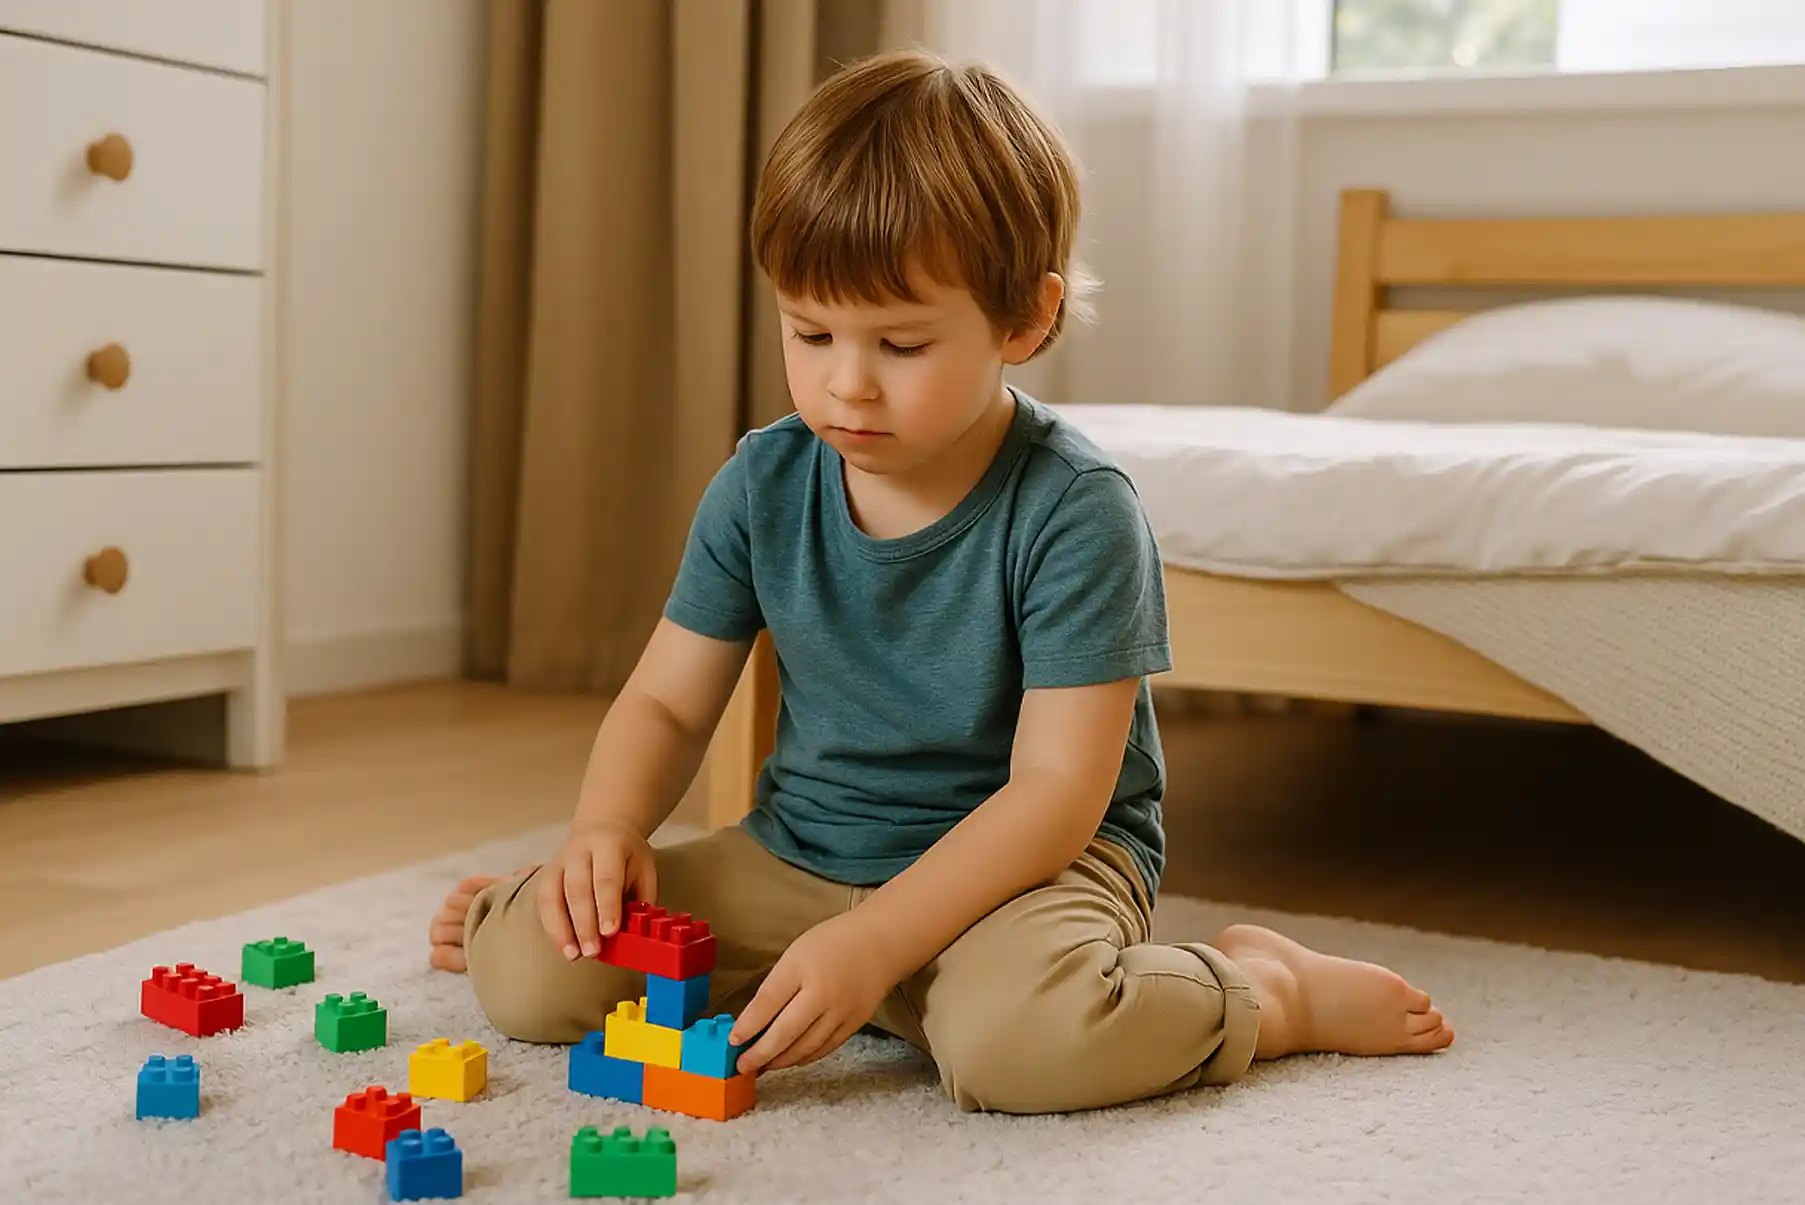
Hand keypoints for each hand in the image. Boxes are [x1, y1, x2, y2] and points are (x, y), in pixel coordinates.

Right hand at [536, 820, 657, 960]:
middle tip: (592, 951)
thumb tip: (637, 933)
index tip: (610, 932)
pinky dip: (551, 927)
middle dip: (584, 923)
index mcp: (609, 845)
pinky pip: (543, 903)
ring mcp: (558, 862)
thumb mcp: (645, 868)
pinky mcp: (546, 875)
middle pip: (577, 888)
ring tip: (573, 955)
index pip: (606, 877)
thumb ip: (641, 898)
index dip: (607, 906)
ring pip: (552, 895)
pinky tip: (563, 946)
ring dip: (561, 929)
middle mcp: (579, 851)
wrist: (603, 827)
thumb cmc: (627, 855)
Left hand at [729, 912, 900, 1074]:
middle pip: (786, 1032)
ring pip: (805, 1047)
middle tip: (742, 1065)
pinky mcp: (855, 1023)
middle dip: (760, 1053)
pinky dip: (804, 1057)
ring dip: (781, 1060)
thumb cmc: (833, 943)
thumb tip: (754, 1021)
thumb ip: (777, 985)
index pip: (767, 1002)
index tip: (732, 1041)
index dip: (747, 1026)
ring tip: (763, 1065)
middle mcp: (822, 992)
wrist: (881, 942)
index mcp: (801, 967)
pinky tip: (790, 1059)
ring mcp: (841, 1011)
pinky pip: (824, 1048)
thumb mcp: (796, 954)